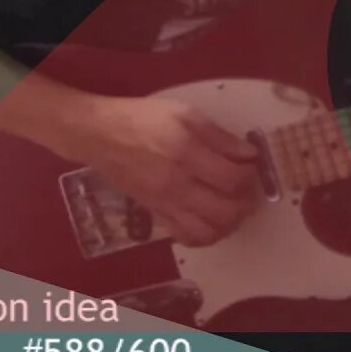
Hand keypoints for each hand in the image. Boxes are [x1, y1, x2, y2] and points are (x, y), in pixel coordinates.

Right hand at [77, 96, 261, 246]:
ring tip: (234, 206)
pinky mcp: (156, 214)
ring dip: (230, 223)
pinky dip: (206, 235)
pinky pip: (187, 237)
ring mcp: (165, 204)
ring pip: (209, 232)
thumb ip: (220, 136)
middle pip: (226, 212)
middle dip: (247, 203)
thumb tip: (249, 154)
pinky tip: (211, 219)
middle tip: (249, 189)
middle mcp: (177, 185)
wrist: (99, 135)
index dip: (251, 176)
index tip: (251, 165)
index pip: (233, 180)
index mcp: (187, 155)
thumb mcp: (185, 113)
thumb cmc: (143, 118)